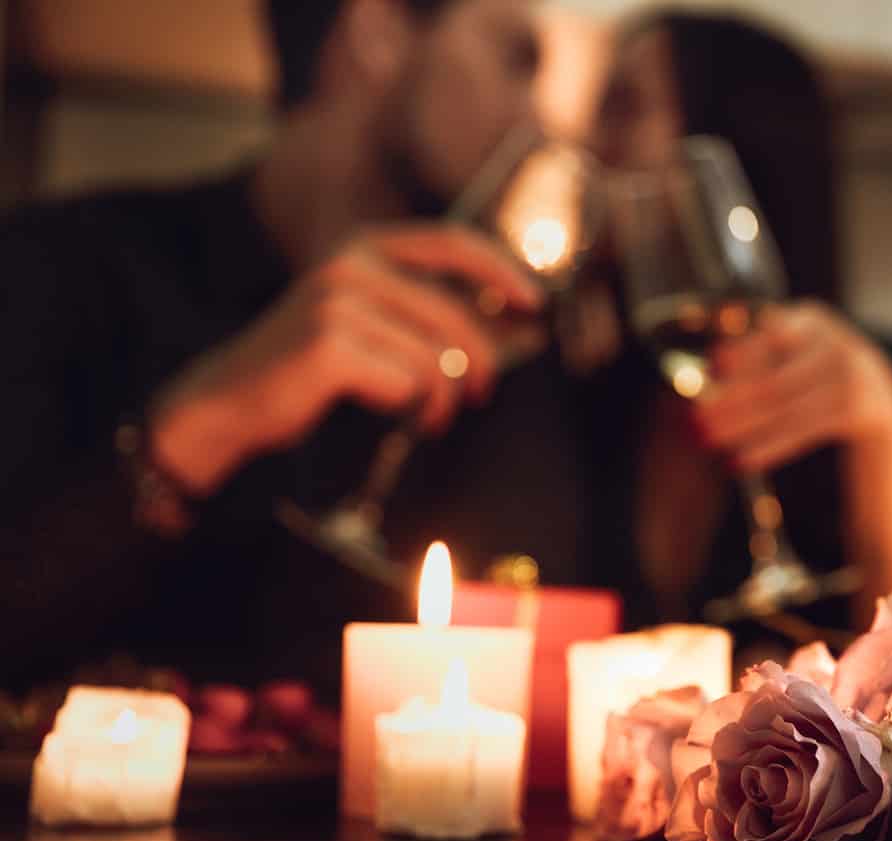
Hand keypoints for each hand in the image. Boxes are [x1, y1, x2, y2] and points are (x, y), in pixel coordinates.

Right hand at [150, 225, 541, 493]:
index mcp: (362, 248)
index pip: (450, 242)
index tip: (534, 303)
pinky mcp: (329, 344)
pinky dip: (416, 408)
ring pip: (434, 354)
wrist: (229, 402)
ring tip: (429, 416)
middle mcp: (348, 265)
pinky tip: (404, 418)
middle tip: (481, 393)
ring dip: (443, 397)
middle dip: (481, 359)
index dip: (500, 270)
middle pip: (453, 312)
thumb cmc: (308, 369)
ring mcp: (336, 302)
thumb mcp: (365, 321)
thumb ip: (421, 311)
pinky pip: (408, 381)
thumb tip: (509, 323)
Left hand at [692, 302, 891, 472]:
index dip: (742, 351)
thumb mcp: (795, 360)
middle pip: (774, 377)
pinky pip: (805, 431)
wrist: (882, 406)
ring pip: (785, 408)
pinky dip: (770, 447)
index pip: (772, 334)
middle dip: (731, 400)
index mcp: (813, 322)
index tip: (712, 365)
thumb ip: (757, 360)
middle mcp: (837, 345)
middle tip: (698, 418)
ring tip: (710, 440)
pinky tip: (741, 460)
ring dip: (743, 426)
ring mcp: (854, 379)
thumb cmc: (820, 382)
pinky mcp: (861, 413)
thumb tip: (709, 372)